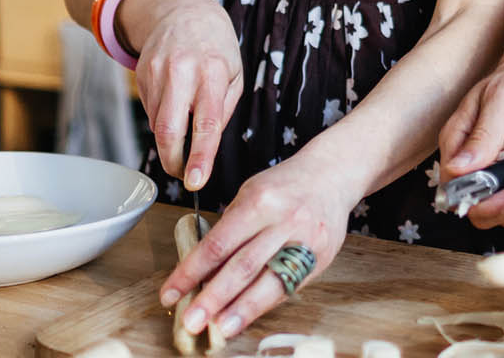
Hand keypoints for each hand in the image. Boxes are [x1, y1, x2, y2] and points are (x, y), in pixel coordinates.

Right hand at [123, 0, 242, 189]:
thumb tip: (207, 145)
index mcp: (212, 72)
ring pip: (156, 124)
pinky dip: (163, 118)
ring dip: (170, 139)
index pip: (206, 123)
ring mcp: (157, 73)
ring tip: (185, 126)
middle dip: (173, 162)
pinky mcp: (141, 75)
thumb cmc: (216, 47)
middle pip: (168, 130)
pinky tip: (174, 103)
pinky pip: (150, 111)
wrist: (182, 11)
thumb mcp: (234, 74)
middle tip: (183, 174)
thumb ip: (223, 109)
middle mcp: (181, 72)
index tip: (195, 181)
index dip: (200, 157)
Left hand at [158, 150, 355, 339]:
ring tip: (220, 329)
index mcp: (259, 202)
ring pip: (269, 282)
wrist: (332, 175)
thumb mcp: (250, 193)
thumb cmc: (285, 185)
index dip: (191, 272)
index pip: (218, 244)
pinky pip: (288, 286)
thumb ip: (230, 228)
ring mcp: (306, 242)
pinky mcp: (321, 258)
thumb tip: (203, 269)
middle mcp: (284, 221)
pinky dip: (264, 303)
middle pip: (242, 267)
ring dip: (241, 310)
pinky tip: (248, 316)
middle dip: (213, 299)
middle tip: (192, 322)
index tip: (171, 293)